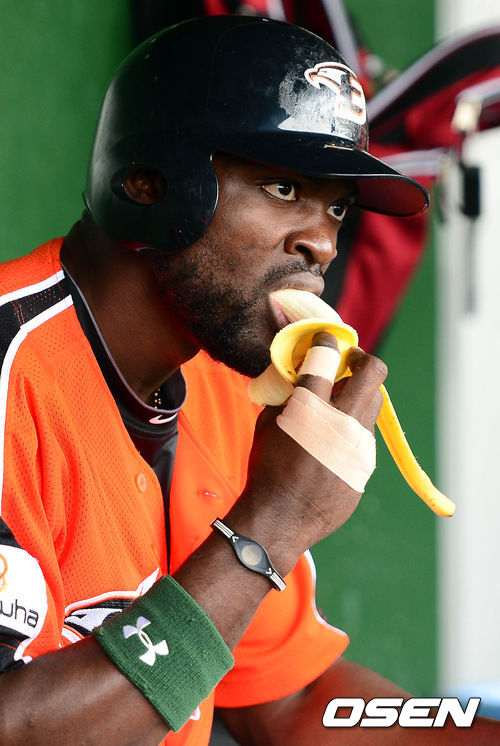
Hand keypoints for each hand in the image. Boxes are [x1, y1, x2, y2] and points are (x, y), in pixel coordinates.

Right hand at [231, 333, 387, 571]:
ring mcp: (359, 446)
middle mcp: (342, 423)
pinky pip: (365, 437)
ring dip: (358, 397)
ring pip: (373, 405)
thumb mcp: (268, 423)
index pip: (328, 355)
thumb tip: (300, 372)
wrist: (280, 519)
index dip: (327, 340)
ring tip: (337, 408)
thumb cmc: (266, 469)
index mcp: (311, 408)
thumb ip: (288, 394)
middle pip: (372, 372)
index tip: (326, 339)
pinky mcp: (366, 466)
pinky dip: (352, 431)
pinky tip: (332, 445)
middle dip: (361, 360)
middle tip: (347, 364)